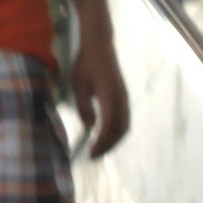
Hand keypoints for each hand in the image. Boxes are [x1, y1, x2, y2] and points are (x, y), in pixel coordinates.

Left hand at [68, 37, 131, 159]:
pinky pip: (124, 120)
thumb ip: (84, 107)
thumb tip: (89, 127)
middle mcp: (121, 98)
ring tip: (98, 150)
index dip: (101, 142)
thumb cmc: (85, 64)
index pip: (109, 126)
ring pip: (124, 126)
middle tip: (93, 156)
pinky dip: (116, 133)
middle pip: (120, 130)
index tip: (90, 153)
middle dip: (108, 146)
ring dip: (113, 141)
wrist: (99, 46)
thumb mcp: (78, 85)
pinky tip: (104, 137)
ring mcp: (124, 98)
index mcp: (109, 95)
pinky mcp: (123, 97)